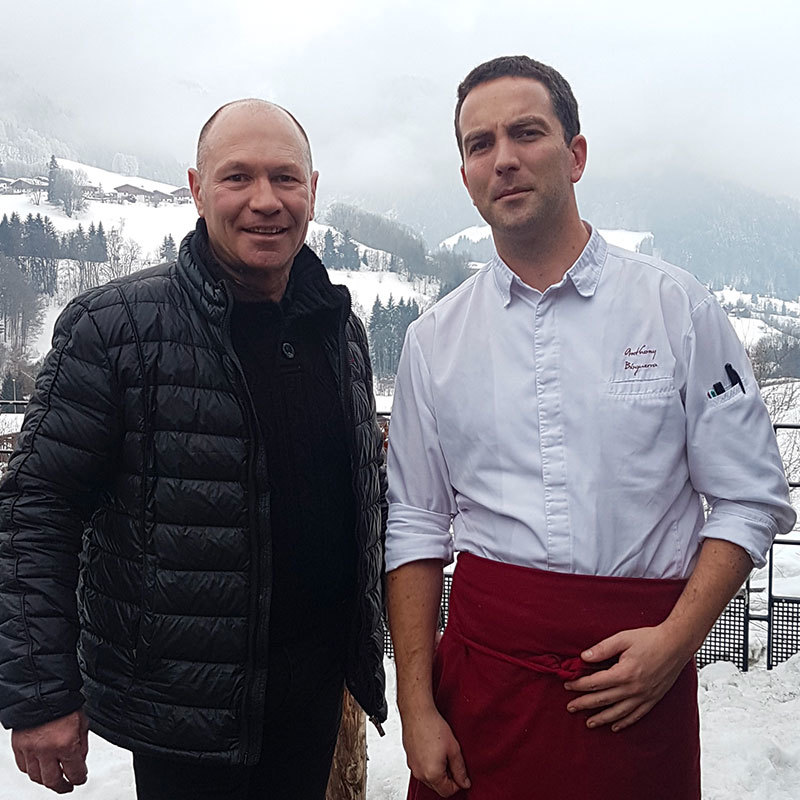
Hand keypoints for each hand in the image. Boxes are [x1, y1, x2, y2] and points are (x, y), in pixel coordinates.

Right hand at [12, 710, 88, 793]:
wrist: (43, 691)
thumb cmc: (64, 704)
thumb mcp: (82, 723)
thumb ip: (82, 744)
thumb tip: (80, 760)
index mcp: (66, 744)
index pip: (74, 772)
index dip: (80, 778)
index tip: (81, 778)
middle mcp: (46, 750)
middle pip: (53, 781)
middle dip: (63, 786)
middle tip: (68, 786)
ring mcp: (30, 750)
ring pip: (36, 777)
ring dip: (47, 780)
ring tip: (54, 779)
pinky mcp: (18, 747)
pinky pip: (24, 767)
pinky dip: (32, 771)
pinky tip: (40, 768)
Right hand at [401, 705, 470, 796]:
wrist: (417, 712)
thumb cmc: (432, 726)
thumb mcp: (453, 748)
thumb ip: (460, 769)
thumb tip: (464, 782)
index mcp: (432, 774)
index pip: (448, 791)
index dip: (458, 784)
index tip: (461, 774)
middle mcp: (420, 773)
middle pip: (437, 786)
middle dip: (447, 778)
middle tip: (452, 760)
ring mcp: (413, 766)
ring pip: (428, 778)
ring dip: (438, 771)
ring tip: (442, 752)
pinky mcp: (409, 758)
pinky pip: (421, 768)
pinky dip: (428, 764)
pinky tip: (433, 749)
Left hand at [563, 624, 692, 731]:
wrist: (676, 645)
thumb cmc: (650, 639)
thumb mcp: (623, 638)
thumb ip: (602, 648)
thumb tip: (584, 657)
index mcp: (624, 673)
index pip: (596, 682)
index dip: (579, 685)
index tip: (567, 685)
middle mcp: (634, 688)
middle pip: (603, 700)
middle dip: (584, 704)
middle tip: (570, 708)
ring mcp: (644, 696)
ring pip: (618, 713)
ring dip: (601, 718)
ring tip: (588, 723)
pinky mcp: (653, 699)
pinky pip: (636, 716)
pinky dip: (624, 722)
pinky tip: (615, 726)